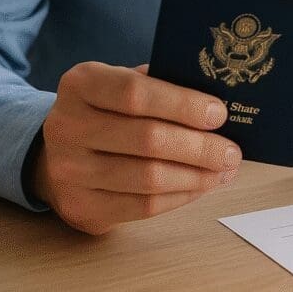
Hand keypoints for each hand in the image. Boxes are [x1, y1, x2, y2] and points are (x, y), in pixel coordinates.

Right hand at [32, 62, 239, 234]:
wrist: (60, 153)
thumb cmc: (109, 112)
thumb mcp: (125, 85)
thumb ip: (163, 87)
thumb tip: (219, 106)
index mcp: (82, 84)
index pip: (136, 93)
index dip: (183, 105)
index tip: (219, 114)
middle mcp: (67, 126)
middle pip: (148, 139)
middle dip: (201, 147)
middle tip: (232, 152)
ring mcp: (68, 170)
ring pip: (149, 178)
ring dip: (197, 176)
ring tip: (223, 170)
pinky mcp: (80, 206)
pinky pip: (143, 207)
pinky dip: (181, 196)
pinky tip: (200, 186)